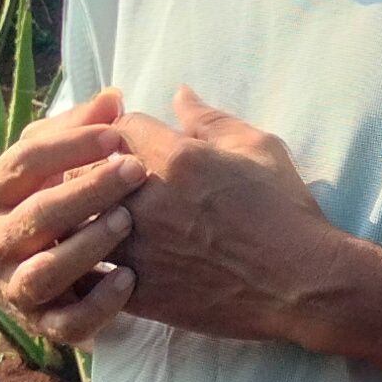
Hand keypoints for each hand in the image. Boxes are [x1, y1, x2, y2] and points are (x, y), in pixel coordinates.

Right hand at [0, 89, 147, 347]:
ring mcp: (14, 286)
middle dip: (88, 190)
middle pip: (36, 215)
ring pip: (44, 273)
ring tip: (127, 221)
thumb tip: (113, 98)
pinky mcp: (43, 323)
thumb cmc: (66, 195)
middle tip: (135, 171)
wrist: (66, 263)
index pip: (24, 162)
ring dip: (87, 246)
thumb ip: (85, 127)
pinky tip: (129, 278)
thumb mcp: (68, 157)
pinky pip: (66, 323)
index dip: (72, 145)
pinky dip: (97, 305)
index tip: (118, 133)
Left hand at [100, 87, 380, 346]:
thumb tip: (179, 93)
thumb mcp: (260, 149)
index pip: (121, 126)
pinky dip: (95, 262)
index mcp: (177, 158)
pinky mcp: (140, 289)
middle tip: (109, 178)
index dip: (127, 130)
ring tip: (100, 218)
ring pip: (80, 222)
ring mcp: (139, 247)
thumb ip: (211, 120)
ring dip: (87, 216)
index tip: (136, 142)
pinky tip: (108, 259)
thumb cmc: (286, 212)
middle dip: (95, 169)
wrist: (301, 284)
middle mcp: (148, 200)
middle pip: (88, 171)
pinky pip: (94, 271)